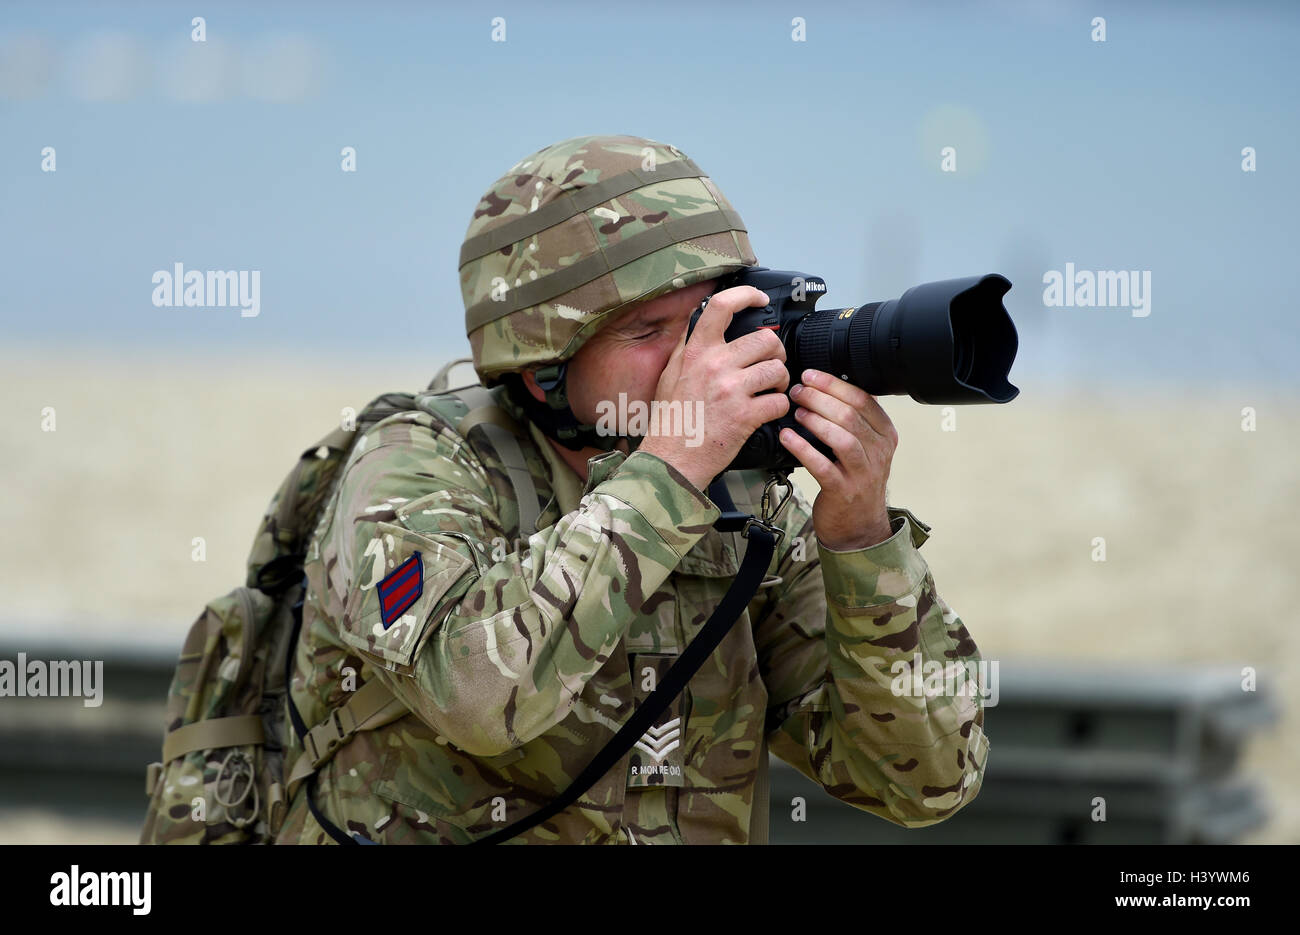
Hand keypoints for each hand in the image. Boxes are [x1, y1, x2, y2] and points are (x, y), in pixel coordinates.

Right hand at [638, 286, 790, 489]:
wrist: (671, 459)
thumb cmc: (671, 420)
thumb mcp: (671, 374)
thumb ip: (688, 346)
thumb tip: (700, 321)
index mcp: (696, 352)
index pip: (722, 306)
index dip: (747, 295)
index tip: (759, 298)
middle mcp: (715, 366)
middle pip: (765, 339)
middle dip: (775, 352)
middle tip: (770, 363)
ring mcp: (731, 390)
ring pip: (778, 369)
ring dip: (780, 381)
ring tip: (770, 389)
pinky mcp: (745, 416)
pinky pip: (779, 402)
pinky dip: (779, 408)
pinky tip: (767, 412)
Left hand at [778, 369, 896, 549]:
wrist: (858, 526)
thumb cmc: (855, 481)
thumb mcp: (864, 447)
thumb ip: (851, 420)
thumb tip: (821, 389)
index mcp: (885, 435)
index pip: (863, 400)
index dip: (834, 384)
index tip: (810, 376)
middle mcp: (878, 452)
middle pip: (851, 415)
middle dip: (820, 398)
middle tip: (798, 391)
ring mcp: (862, 473)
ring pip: (842, 438)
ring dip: (815, 420)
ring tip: (796, 411)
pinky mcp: (843, 491)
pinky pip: (823, 465)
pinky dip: (803, 448)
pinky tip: (788, 437)